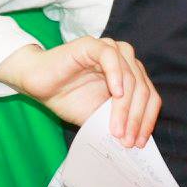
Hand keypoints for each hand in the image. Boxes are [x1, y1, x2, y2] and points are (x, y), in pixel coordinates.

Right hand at [0, 37, 160, 147]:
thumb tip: (134, 141)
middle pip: (142, 89)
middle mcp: (125, 60)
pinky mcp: (92, 45)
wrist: (36, 84)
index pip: (150, 96)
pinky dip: (116, 76)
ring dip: (125, 106)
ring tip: (117, 129)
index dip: (148, 120)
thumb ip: (117, 121)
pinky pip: (110, 57)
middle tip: (127, 140)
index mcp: (131, 75)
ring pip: (130, 76)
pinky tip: (116, 95)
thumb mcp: (97, 115)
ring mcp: (110, 50)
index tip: (141, 142)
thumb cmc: (68, 97)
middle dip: (136, 118)